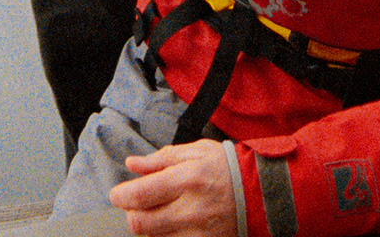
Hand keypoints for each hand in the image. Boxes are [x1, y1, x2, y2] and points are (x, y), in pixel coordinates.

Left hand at [106, 141, 235, 236]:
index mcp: (189, 179)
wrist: (261, 195)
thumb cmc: (227, 168)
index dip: (121, 196)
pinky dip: (165, 235)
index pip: (141, 195)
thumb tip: (133, 164)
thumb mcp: (196, 151)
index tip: (118, 194)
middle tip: (137, 203)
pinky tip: (174, 222)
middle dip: (131, 213)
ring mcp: (199, 233)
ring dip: (149, 225)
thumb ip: (161, 159)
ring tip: (161, 209)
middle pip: (141, 223)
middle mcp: (192, 210)